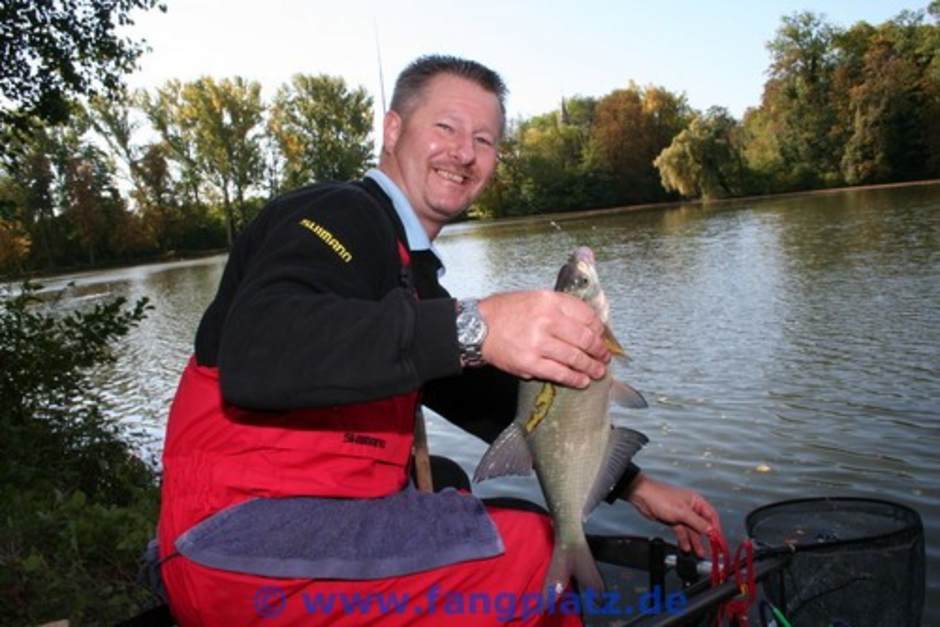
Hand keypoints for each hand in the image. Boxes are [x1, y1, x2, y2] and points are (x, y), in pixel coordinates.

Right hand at [477, 290, 609, 387]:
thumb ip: (559, 307)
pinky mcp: (530, 363)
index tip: (602, 336)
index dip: (599, 329)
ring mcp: (539, 343)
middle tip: (604, 357)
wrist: (477, 327)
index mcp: (549, 301)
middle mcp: (547, 320)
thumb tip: (585, 324)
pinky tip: (582, 381)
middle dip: (599, 350)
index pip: (586, 315)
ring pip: (575, 358)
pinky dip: (574, 379)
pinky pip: (560, 373)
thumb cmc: (504, 312)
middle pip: (585, 338)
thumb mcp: (534, 298)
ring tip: (598, 372)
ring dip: (591, 367)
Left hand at [625, 474, 720, 557]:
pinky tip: (686, 548)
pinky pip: (682, 532)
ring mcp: (682, 515)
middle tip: (710, 550)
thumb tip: (711, 530)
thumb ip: (698, 522)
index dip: (716, 529)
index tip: (718, 541)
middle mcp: (691, 508)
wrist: (642, 497)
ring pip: (691, 531)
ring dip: (695, 542)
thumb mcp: (682, 512)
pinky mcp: (673, 520)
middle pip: (702, 525)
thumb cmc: (660, 497)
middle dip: (706, 538)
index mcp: (696, 502)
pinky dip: (684, 540)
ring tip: (698, 553)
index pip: (711, 516)